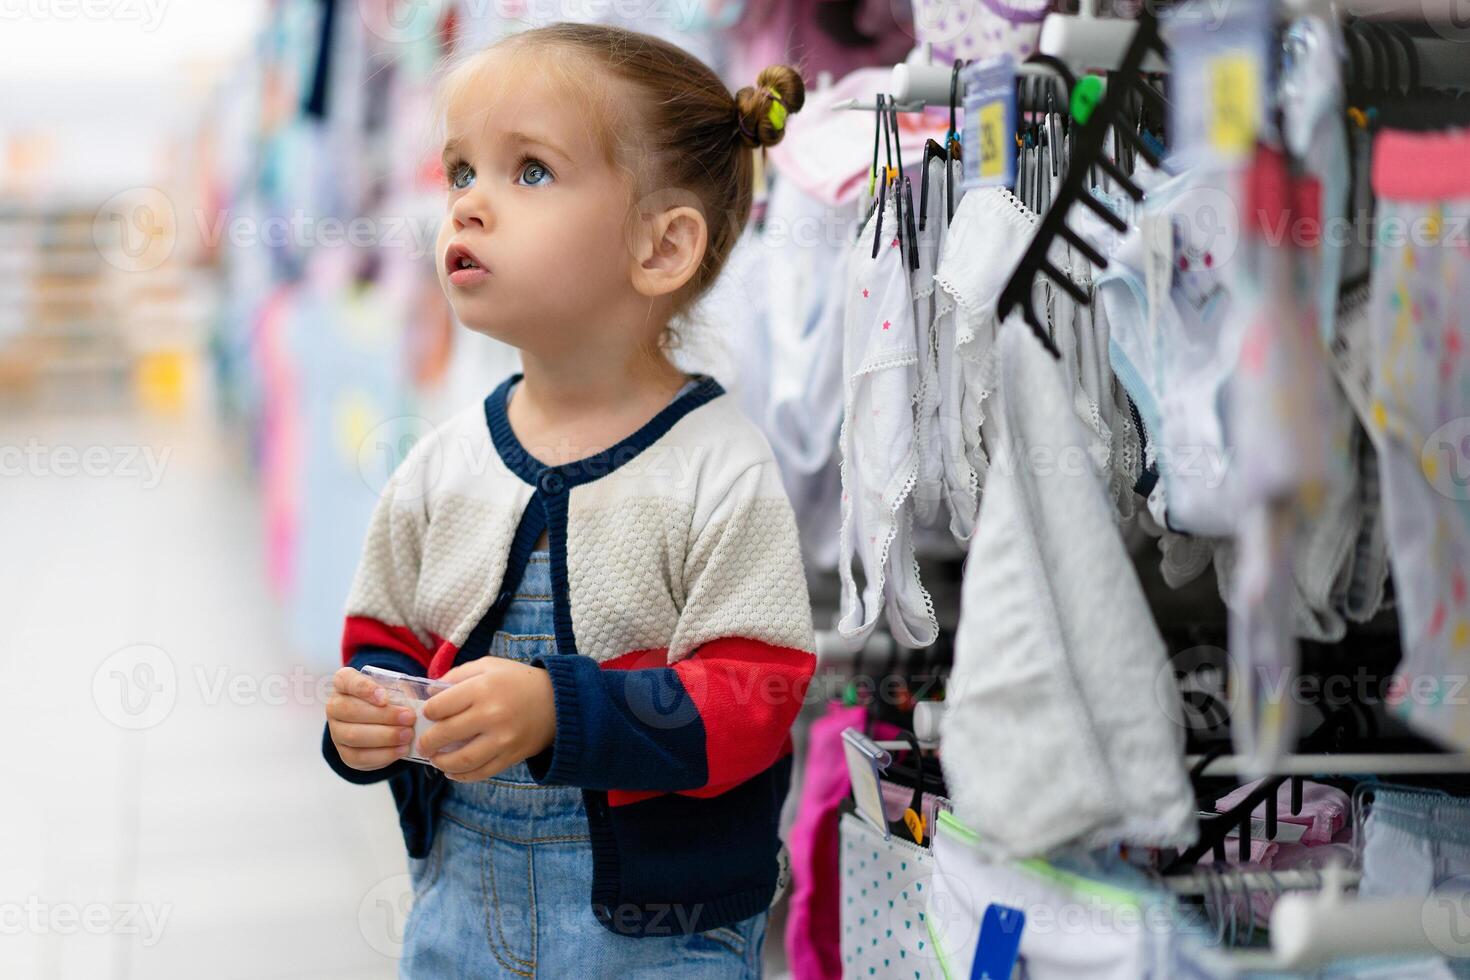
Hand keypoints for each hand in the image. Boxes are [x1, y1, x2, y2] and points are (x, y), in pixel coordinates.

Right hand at [326, 667, 416, 770]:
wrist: (379, 723)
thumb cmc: (389, 700)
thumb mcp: (394, 688)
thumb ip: (400, 691)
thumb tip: (419, 703)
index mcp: (343, 683)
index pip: (347, 680)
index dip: (364, 689)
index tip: (385, 697)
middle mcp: (334, 706)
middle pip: (350, 711)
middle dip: (383, 716)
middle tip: (408, 718)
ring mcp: (336, 732)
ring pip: (353, 736)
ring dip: (384, 736)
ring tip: (408, 735)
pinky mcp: (345, 754)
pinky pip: (359, 757)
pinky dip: (383, 754)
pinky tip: (401, 749)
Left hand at [418, 658, 556, 781]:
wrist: (557, 702)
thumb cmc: (518, 681)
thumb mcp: (489, 666)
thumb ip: (457, 675)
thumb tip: (430, 694)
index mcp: (482, 688)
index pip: (440, 706)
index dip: (428, 712)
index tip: (428, 715)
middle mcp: (491, 715)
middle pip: (446, 734)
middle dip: (427, 742)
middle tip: (422, 743)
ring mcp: (502, 739)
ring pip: (461, 760)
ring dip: (441, 763)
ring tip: (434, 759)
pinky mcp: (511, 757)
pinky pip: (481, 773)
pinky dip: (462, 776)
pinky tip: (452, 772)